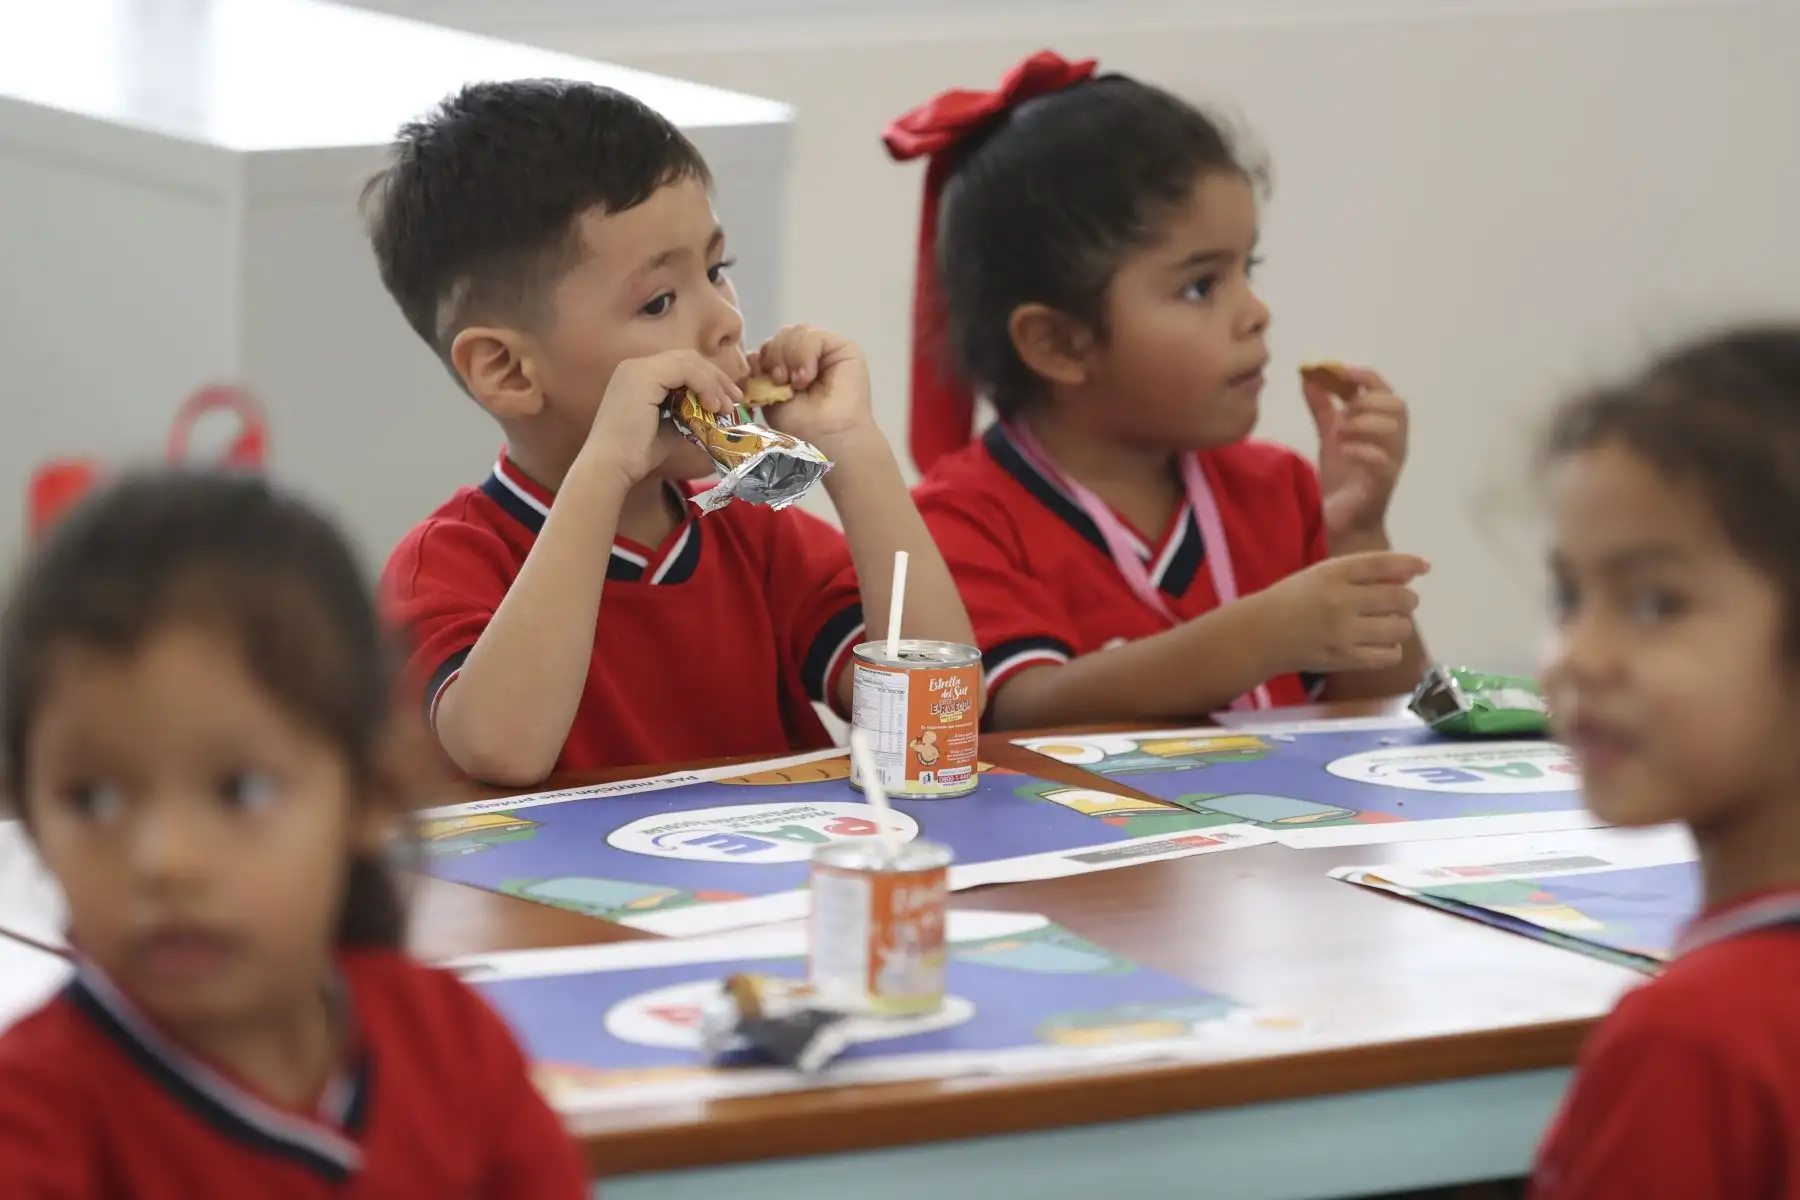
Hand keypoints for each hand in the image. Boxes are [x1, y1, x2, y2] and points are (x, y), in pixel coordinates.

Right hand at [581, 350, 741, 485]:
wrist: (611, 466)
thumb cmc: (636, 454)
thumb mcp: (669, 428)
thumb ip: (688, 414)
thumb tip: (714, 413)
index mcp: (638, 376)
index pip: (681, 366)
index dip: (708, 379)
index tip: (727, 401)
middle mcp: (635, 366)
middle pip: (688, 359)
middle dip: (716, 377)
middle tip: (735, 400)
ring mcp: (638, 368)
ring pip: (689, 361)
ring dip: (714, 383)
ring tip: (726, 407)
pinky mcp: (644, 376)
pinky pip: (686, 370)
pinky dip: (705, 385)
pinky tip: (713, 405)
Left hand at [753, 325, 877, 448]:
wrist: (826, 438)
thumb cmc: (800, 425)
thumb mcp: (770, 396)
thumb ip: (761, 372)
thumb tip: (753, 353)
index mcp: (790, 367)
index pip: (770, 345)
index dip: (763, 357)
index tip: (764, 379)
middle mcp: (808, 356)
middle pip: (783, 334)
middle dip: (775, 355)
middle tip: (781, 381)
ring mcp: (826, 351)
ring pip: (797, 331)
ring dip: (790, 356)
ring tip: (797, 383)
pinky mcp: (843, 349)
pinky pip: (814, 336)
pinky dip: (805, 355)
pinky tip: (807, 377)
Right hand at [1258, 551, 1427, 674]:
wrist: (1262, 635)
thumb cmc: (1294, 600)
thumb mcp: (1322, 575)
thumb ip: (1364, 573)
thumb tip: (1411, 575)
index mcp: (1331, 573)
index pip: (1381, 563)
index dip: (1409, 562)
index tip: (1424, 567)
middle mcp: (1340, 600)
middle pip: (1399, 597)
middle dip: (1407, 599)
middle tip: (1398, 603)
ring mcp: (1343, 632)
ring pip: (1399, 628)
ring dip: (1400, 625)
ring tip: (1385, 624)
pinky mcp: (1345, 659)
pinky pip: (1389, 655)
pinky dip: (1392, 649)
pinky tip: (1380, 644)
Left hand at [1304, 365, 1407, 546]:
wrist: (1344, 520)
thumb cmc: (1344, 476)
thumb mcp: (1330, 435)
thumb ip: (1322, 406)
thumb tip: (1308, 375)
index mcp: (1383, 425)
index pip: (1385, 389)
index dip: (1363, 376)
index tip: (1336, 371)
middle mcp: (1394, 440)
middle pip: (1397, 404)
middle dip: (1366, 400)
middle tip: (1341, 412)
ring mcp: (1392, 461)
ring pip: (1393, 427)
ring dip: (1362, 422)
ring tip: (1339, 433)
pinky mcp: (1383, 483)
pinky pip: (1382, 460)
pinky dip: (1360, 449)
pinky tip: (1343, 450)